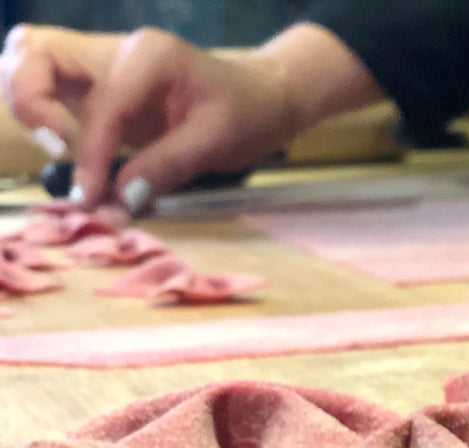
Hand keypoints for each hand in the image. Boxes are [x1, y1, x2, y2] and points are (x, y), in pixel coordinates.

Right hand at [0, 23, 381, 213]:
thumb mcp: (216, 142)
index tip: (92, 198)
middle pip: (39, 58)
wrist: (264, 98)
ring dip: (30, 105)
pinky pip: (54, 90)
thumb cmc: (248, 113)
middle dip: (32, 104)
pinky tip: (72, 158)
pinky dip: (47, 116)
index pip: (101, 105)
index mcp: (149, 56)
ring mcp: (104, 65)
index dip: (91, 155)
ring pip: (35, 66)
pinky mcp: (101, 87)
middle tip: (57, 153)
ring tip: (59, 153)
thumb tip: (120, 201)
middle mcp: (116, 51)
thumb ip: (165, 167)